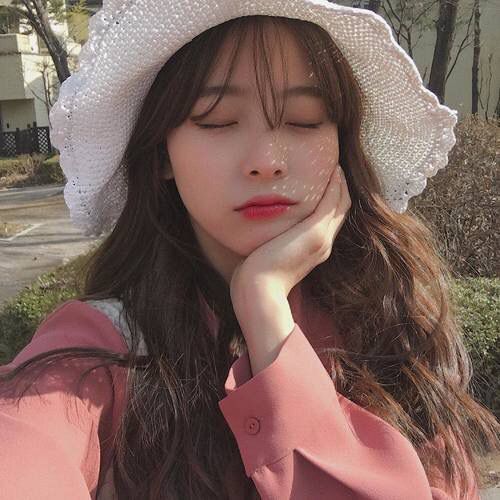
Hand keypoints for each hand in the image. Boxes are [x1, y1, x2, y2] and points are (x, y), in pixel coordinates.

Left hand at [230, 163, 350, 303]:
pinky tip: (333, 171)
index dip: (331, 202)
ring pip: (340, 205)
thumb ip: (269, 245)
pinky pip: (332, 202)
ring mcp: (321, 239)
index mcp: (312, 252)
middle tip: (336, 170)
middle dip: (339, 190)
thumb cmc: (255, 279)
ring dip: (341, 184)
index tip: (326, 183)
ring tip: (336, 167)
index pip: (328, 221)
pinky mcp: (314, 232)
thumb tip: (259, 237)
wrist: (258, 292)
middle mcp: (322, 245)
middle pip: (340, 211)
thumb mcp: (266, 257)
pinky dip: (336, 186)